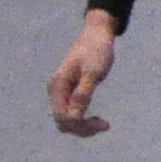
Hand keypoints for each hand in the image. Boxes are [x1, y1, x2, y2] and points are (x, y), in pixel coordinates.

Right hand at [49, 12, 118, 136]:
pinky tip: (96, 118)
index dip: (82, 125)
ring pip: (66, 120)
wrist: (96, 33)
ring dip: (83, 126)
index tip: (105, 123)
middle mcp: (55, 91)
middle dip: (82, 128)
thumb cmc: (97, 49)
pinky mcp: (68, 92)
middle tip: (105, 124)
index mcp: (58, 86)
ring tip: (102, 123)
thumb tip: (75, 118)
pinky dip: (83, 119)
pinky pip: (71, 113)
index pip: (63, 118)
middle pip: (62, 122)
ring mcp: (61, 92)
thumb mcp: (93, 72)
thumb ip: (82, 94)